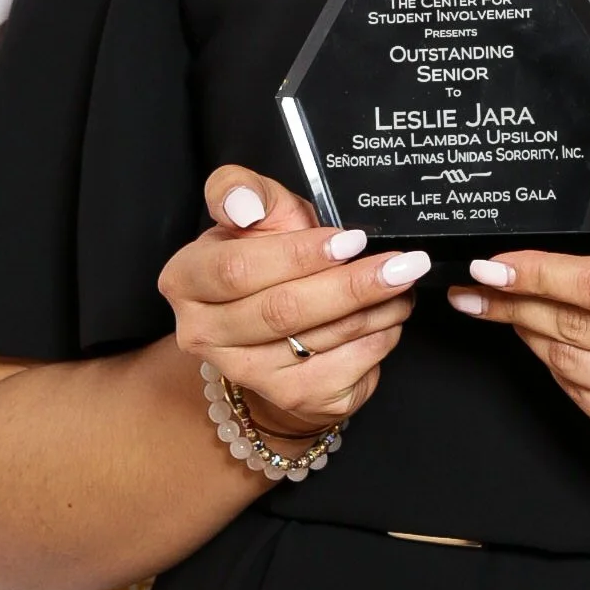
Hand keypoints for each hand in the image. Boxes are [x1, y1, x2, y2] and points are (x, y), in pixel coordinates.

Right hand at [158, 168, 428, 442]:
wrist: (275, 331)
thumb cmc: (269, 260)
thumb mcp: (260, 213)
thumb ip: (245, 191)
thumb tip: (243, 207)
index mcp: (185, 280)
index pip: (238, 270)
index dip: (298, 255)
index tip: (350, 240)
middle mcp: (203, 333)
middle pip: (282, 311)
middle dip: (351, 285)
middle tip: (402, 264)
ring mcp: (247, 373)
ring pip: (319, 340)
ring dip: (374, 309)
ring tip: (404, 281)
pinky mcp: (290, 398)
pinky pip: (344, 369)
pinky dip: (378, 339)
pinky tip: (390, 315)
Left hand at [446, 210, 589, 468]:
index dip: (540, 274)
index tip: (495, 264)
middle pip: (577, 324)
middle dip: (516, 301)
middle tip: (476, 284)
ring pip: (570, 362)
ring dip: (528, 331)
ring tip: (503, 307)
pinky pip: (580, 396)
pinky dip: (554, 365)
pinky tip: (543, 340)